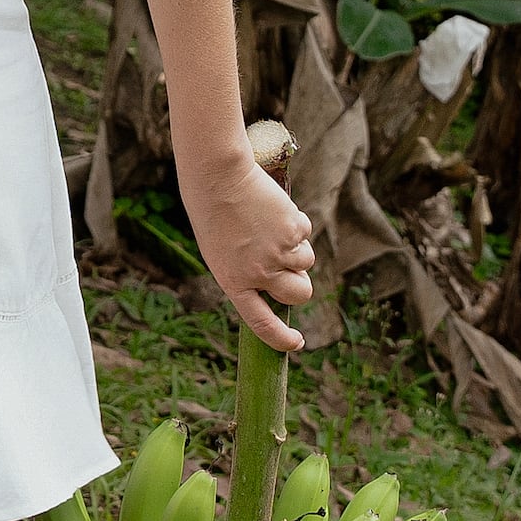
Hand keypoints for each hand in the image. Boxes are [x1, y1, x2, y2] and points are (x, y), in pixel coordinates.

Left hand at [179, 138, 315, 353]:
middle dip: (302, 284)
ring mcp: (278, 253)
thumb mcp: (222, 253)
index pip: (261, 324)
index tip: (296, 343)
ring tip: (271, 226)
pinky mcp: (292, 231)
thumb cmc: (213, 212)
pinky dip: (295, 223)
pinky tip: (272, 209)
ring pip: (306, 261)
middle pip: (299, 294)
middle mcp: (259, 274)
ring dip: (297, 248)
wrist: (217, 177)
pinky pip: (305, 233)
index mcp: (234, 283)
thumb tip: (277, 283)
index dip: (280, 338)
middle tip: (292, 268)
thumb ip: (246, 273)